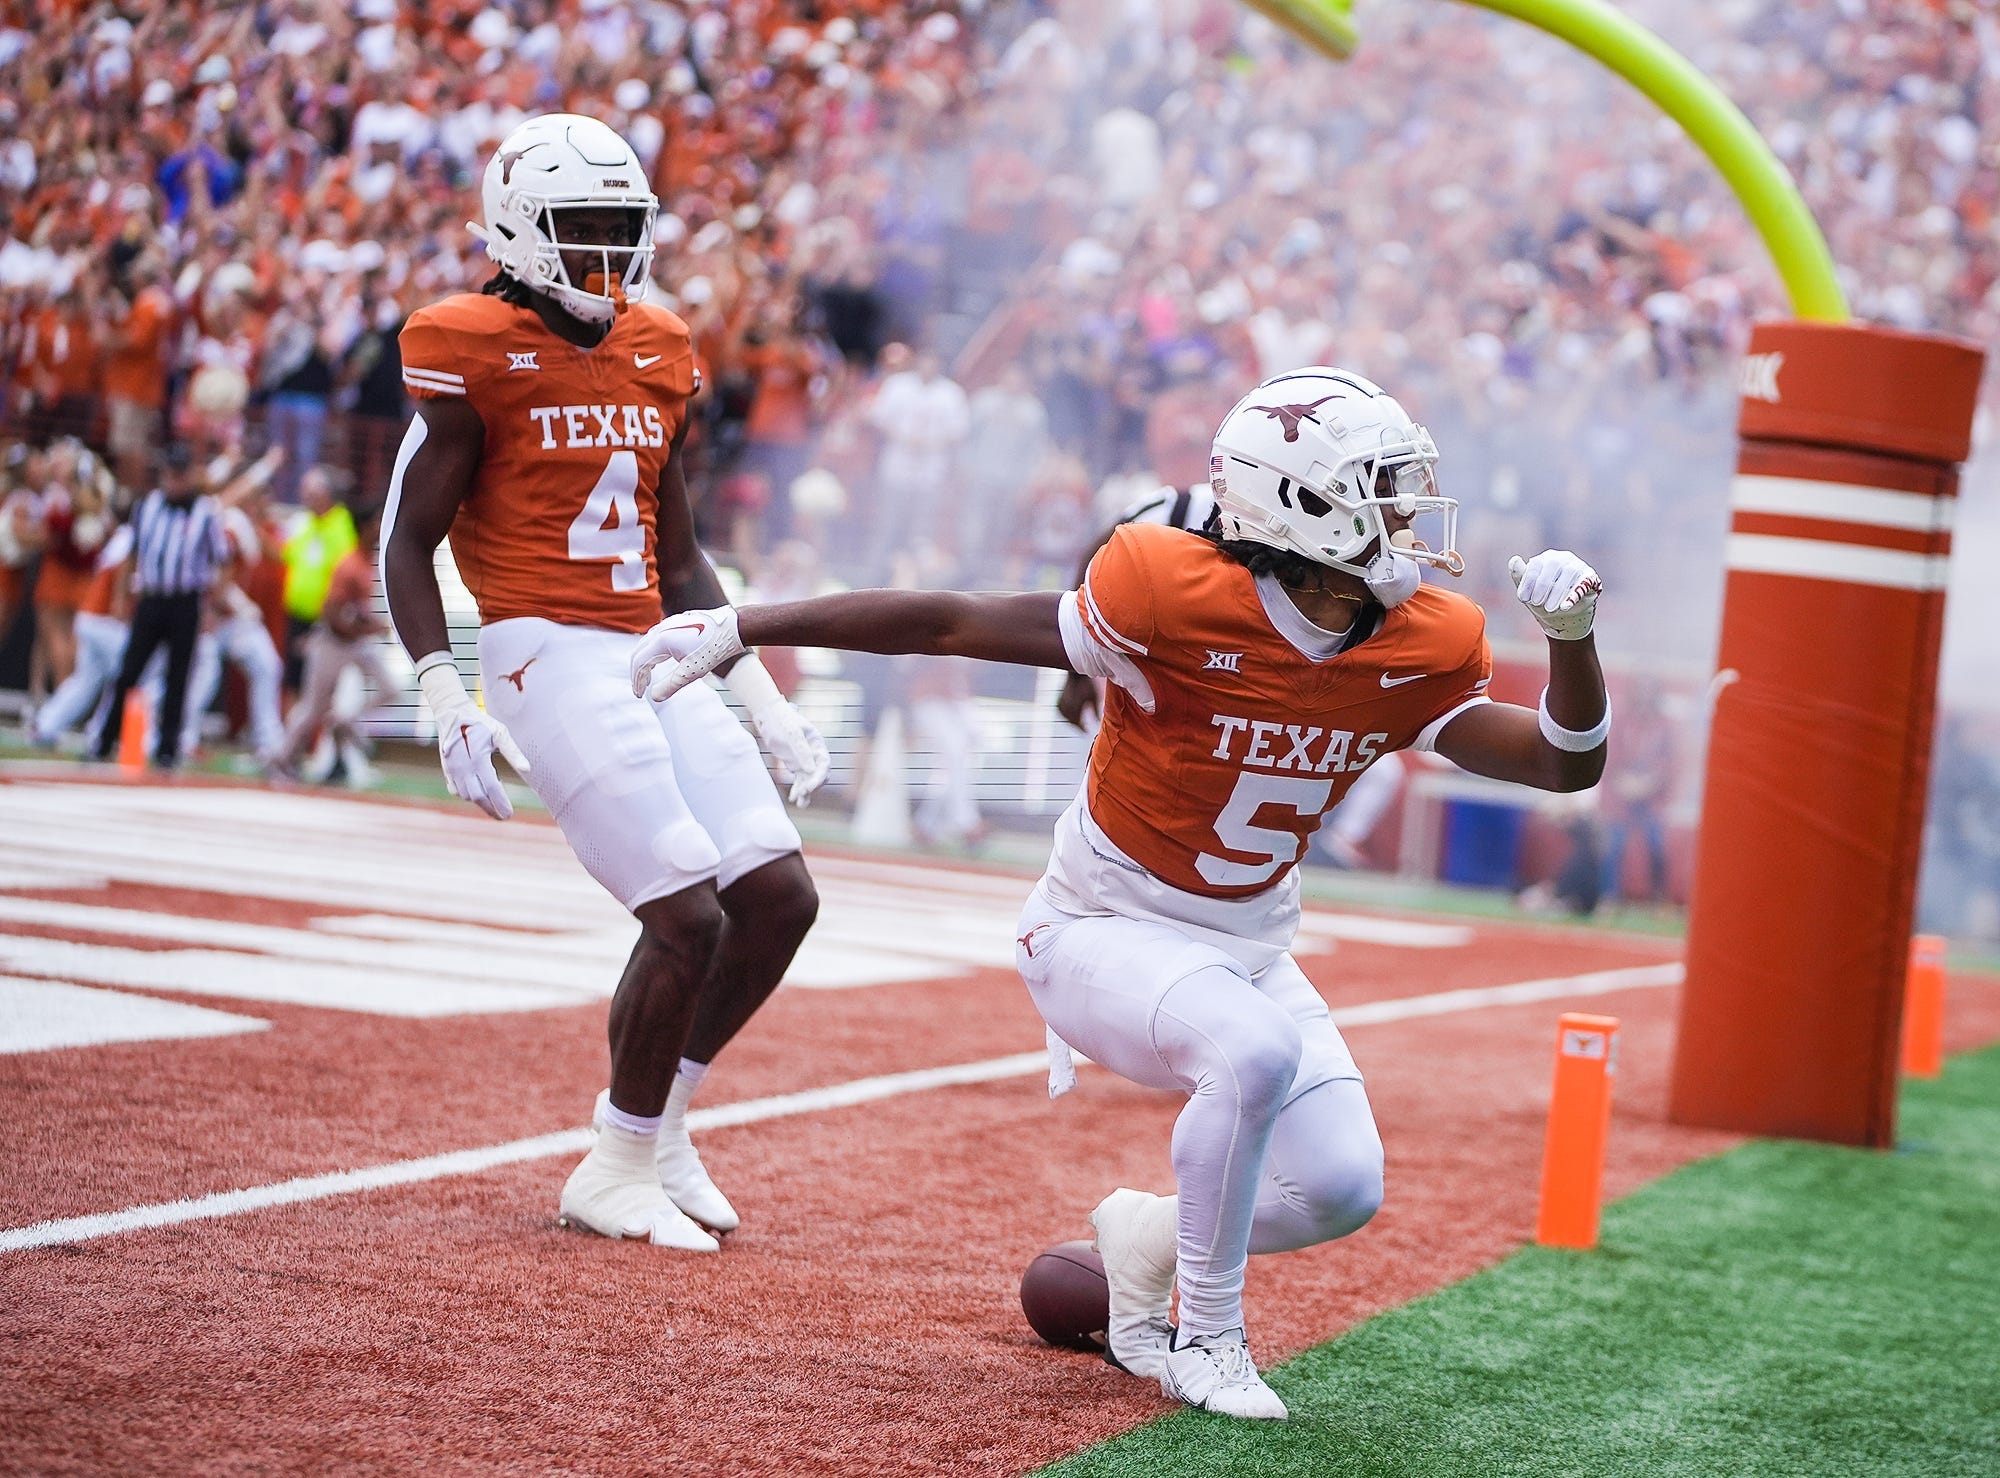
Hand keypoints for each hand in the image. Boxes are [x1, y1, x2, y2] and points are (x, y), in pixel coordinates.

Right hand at [417, 656, 530, 818]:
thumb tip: (527, 769)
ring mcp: (452, 770)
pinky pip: (457, 790)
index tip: (510, 814)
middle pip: (478, 797)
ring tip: (495, 805)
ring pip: (467, 795)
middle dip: (492, 809)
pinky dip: (468, 795)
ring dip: (481, 803)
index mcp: (478, 759)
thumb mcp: (500, 733)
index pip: (492, 788)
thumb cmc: (480, 723)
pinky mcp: (446, 769)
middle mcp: (463, 768)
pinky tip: (479, 793)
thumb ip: (513, 752)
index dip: (501, 803)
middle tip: (505, 816)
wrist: (451, 713)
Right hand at [631, 606, 742, 701]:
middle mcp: (662, 629)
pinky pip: (656, 638)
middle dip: (637, 672)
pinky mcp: (676, 622)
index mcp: (662, 640)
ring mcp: (669, 623)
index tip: (639, 695)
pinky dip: (652, 652)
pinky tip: (660, 661)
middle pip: (639, 652)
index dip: (637, 681)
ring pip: (647, 644)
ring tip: (648, 678)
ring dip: (644, 661)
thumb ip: (671, 684)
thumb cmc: (714, 648)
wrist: (733, 627)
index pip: (640, 662)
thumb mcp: (692, 671)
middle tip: (640, 689)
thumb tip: (654, 698)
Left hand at [747, 698, 830, 806]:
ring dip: (806, 792)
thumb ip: (801, 750)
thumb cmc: (781, 720)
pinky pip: (800, 780)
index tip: (809, 787)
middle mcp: (813, 753)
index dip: (818, 777)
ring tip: (799, 803)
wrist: (769, 716)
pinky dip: (798, 789)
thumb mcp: (791, 733)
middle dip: (812, 786)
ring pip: (809, 779)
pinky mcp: (795, 764)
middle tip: (801, 794)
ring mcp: (804, 759)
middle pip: (818, 774)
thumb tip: (811, 770)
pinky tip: (794, 799)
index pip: (823, 764)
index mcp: (817, 743)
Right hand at [1056, 672, 1098, 730]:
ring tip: (1079, 722)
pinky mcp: (1058, 701)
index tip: (1087, 732)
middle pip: (1072, 722)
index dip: (1083, 729)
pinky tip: (1072, 714)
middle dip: (1078, 725)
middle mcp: (1067, 707)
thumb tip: (1098, 722)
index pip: (1078, 724)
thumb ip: (1096, 711)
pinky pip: (1062, 712)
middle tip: (1084, 728)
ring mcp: (1061, 704)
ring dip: (1072, 720)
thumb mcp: (1096, 698)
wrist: (1077, 673)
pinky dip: (1067, 715)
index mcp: (1076, 708)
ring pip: (1066, 718)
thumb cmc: (1087, 683)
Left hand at [1508, 550, 1600, 641]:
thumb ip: (1520, 575)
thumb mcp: (1529, 591)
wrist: (1564, 616)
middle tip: (1535, 603)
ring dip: (1557, 592)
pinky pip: (1583, 583)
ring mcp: (1578, 565)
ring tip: (1549, 608)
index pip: (1536, 564)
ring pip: (1569, 573)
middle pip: (1553, 565)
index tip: (1523, 599)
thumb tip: (1514, 560)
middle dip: (1542, 585)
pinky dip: (1573, 595)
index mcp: (1545, 558)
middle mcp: (1563, 558)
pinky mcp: (1591, 577)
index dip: (1528, 582)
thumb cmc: (1544, 599)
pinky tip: (1564, 607)